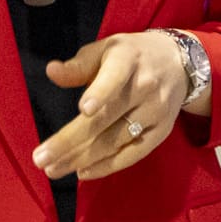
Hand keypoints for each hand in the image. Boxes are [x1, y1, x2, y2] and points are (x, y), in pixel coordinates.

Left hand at [34, 31, 189, 180]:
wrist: (180, 63)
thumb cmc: (132, 56)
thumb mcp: (106, 49)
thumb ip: (79, 65)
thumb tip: (52, 72)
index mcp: (128, 59)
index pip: (115, 77)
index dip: (101, 92)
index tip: (84, 109)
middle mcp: (146, 86)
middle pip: (106, 119)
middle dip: (71, 141)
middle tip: (40, 159)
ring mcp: (156, 112)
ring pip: (115, 140)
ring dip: (81, 158)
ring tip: (52, 169)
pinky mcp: (161, 132)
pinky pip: (133, 154)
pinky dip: (107, 166)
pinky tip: (82, 172)